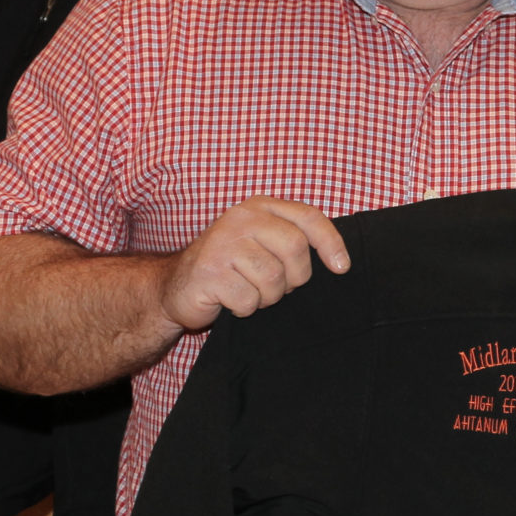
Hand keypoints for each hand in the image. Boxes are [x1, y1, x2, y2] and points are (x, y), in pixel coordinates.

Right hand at [157, 197, 347, 331]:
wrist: (175, 285)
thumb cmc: (229, 266)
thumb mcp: (262, 244)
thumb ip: (294, 240)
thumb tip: (339, 261)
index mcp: (259, 207)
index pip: (308, 217)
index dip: (331, 243)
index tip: (341, 268)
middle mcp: (241, 219)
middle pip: (296, 249)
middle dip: (294, 278)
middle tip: (277, 286)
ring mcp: (223, 244)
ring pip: (273, 279)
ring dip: (267, 297)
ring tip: (249, 291)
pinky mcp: (210, 272)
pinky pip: (249, 299)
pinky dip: (245, 308)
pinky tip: (230, 300)